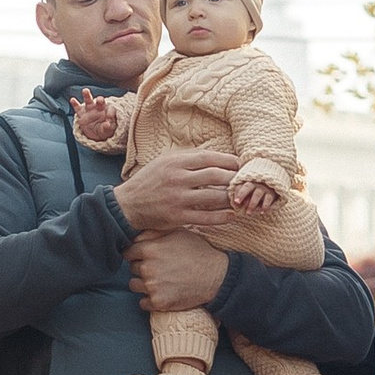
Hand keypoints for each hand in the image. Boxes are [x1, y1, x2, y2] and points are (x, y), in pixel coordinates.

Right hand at [71, 93, 120, 146]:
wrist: (95, 134)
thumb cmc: (104, 129)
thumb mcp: (108, 130)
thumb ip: (108, 127)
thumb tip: (107, 125)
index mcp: (108, 111)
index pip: (110, 109)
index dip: (110, 113)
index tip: (109, 118)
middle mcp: (99, 108)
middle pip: (100, 101)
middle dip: (100, 100)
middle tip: (100, 100)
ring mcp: (90, 110)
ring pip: (88, 101)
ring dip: (87, 95)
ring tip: (85, 91)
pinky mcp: (82, 114)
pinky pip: (78, 108)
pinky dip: (75, 104)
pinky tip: (73, 100)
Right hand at [117, 146, 236, 235]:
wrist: (128, 205)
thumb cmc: (150, 180)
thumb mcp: (164, 161)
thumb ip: (188, 157)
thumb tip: (215, 155)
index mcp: (175, 162)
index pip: (209, 158)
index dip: (229, 161)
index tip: (241, 164)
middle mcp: (178, 179)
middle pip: (216, 176)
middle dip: (234, 179)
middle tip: (245, 181)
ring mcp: (178, 199)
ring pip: (214, 198)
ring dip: (231, 198)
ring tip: (240, 198)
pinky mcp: (178, 217)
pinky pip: (206, 218)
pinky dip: (222, 217)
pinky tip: (231, 215)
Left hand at [128, 232, 228, 314]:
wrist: (216, 276)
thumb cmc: (198, 252)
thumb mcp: (178, 233)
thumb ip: (154, 233)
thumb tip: (136, 236)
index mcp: (150, 249)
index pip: (128, 252)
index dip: (136, 254)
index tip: (144, 257)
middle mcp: (148, 268)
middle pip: (132, 268)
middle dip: (142, 268)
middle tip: (159, 268)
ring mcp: (152, 286)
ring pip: (135, 285)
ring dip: (143, 284)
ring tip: (161, 281)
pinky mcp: (158, 302)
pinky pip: (142, 302)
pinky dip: (150, 299)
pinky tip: (162, 293)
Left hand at [225, 172, 274, 218]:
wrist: (274, 187)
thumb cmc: (258, 191)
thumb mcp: (250, 191)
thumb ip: (242, 196)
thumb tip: (235, 205)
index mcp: (249, 183)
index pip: (240, 186)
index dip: (237, 194)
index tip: (235, 202)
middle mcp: (256, 184)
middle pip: (248, 187)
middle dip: (242, 194)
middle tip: (237, 202)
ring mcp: (264, 188)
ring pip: (257, 195)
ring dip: (252, 203)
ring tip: (248, 213)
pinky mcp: (273, 194)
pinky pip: (268, 200)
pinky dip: (265, 206)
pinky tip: (262, 212)